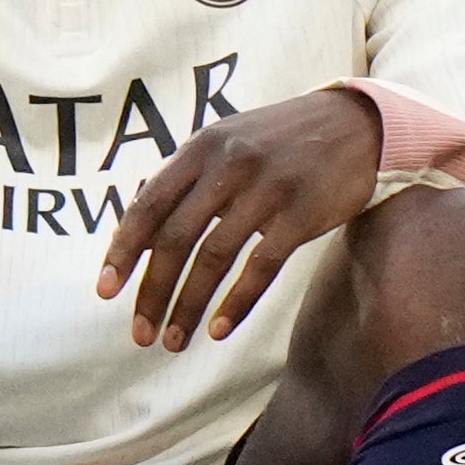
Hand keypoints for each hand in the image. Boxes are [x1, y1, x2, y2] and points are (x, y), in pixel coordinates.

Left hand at [93, 87, 381, 351]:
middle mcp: (228, 165)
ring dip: (188, 305)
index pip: (148, 205)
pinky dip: (235, 303)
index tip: (106, 291)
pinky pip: (260, 267)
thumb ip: (185, 179)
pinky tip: (217, 330)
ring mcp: (266, 188)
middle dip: (152, 291)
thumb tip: (139, 232)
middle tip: (139, 333)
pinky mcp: (301, 212)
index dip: (123, 251)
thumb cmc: (280, 140)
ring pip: (213, 258)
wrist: (359, 124)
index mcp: (201, 147)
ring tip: (173, 340)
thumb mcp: (227, 142)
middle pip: (175, 238)